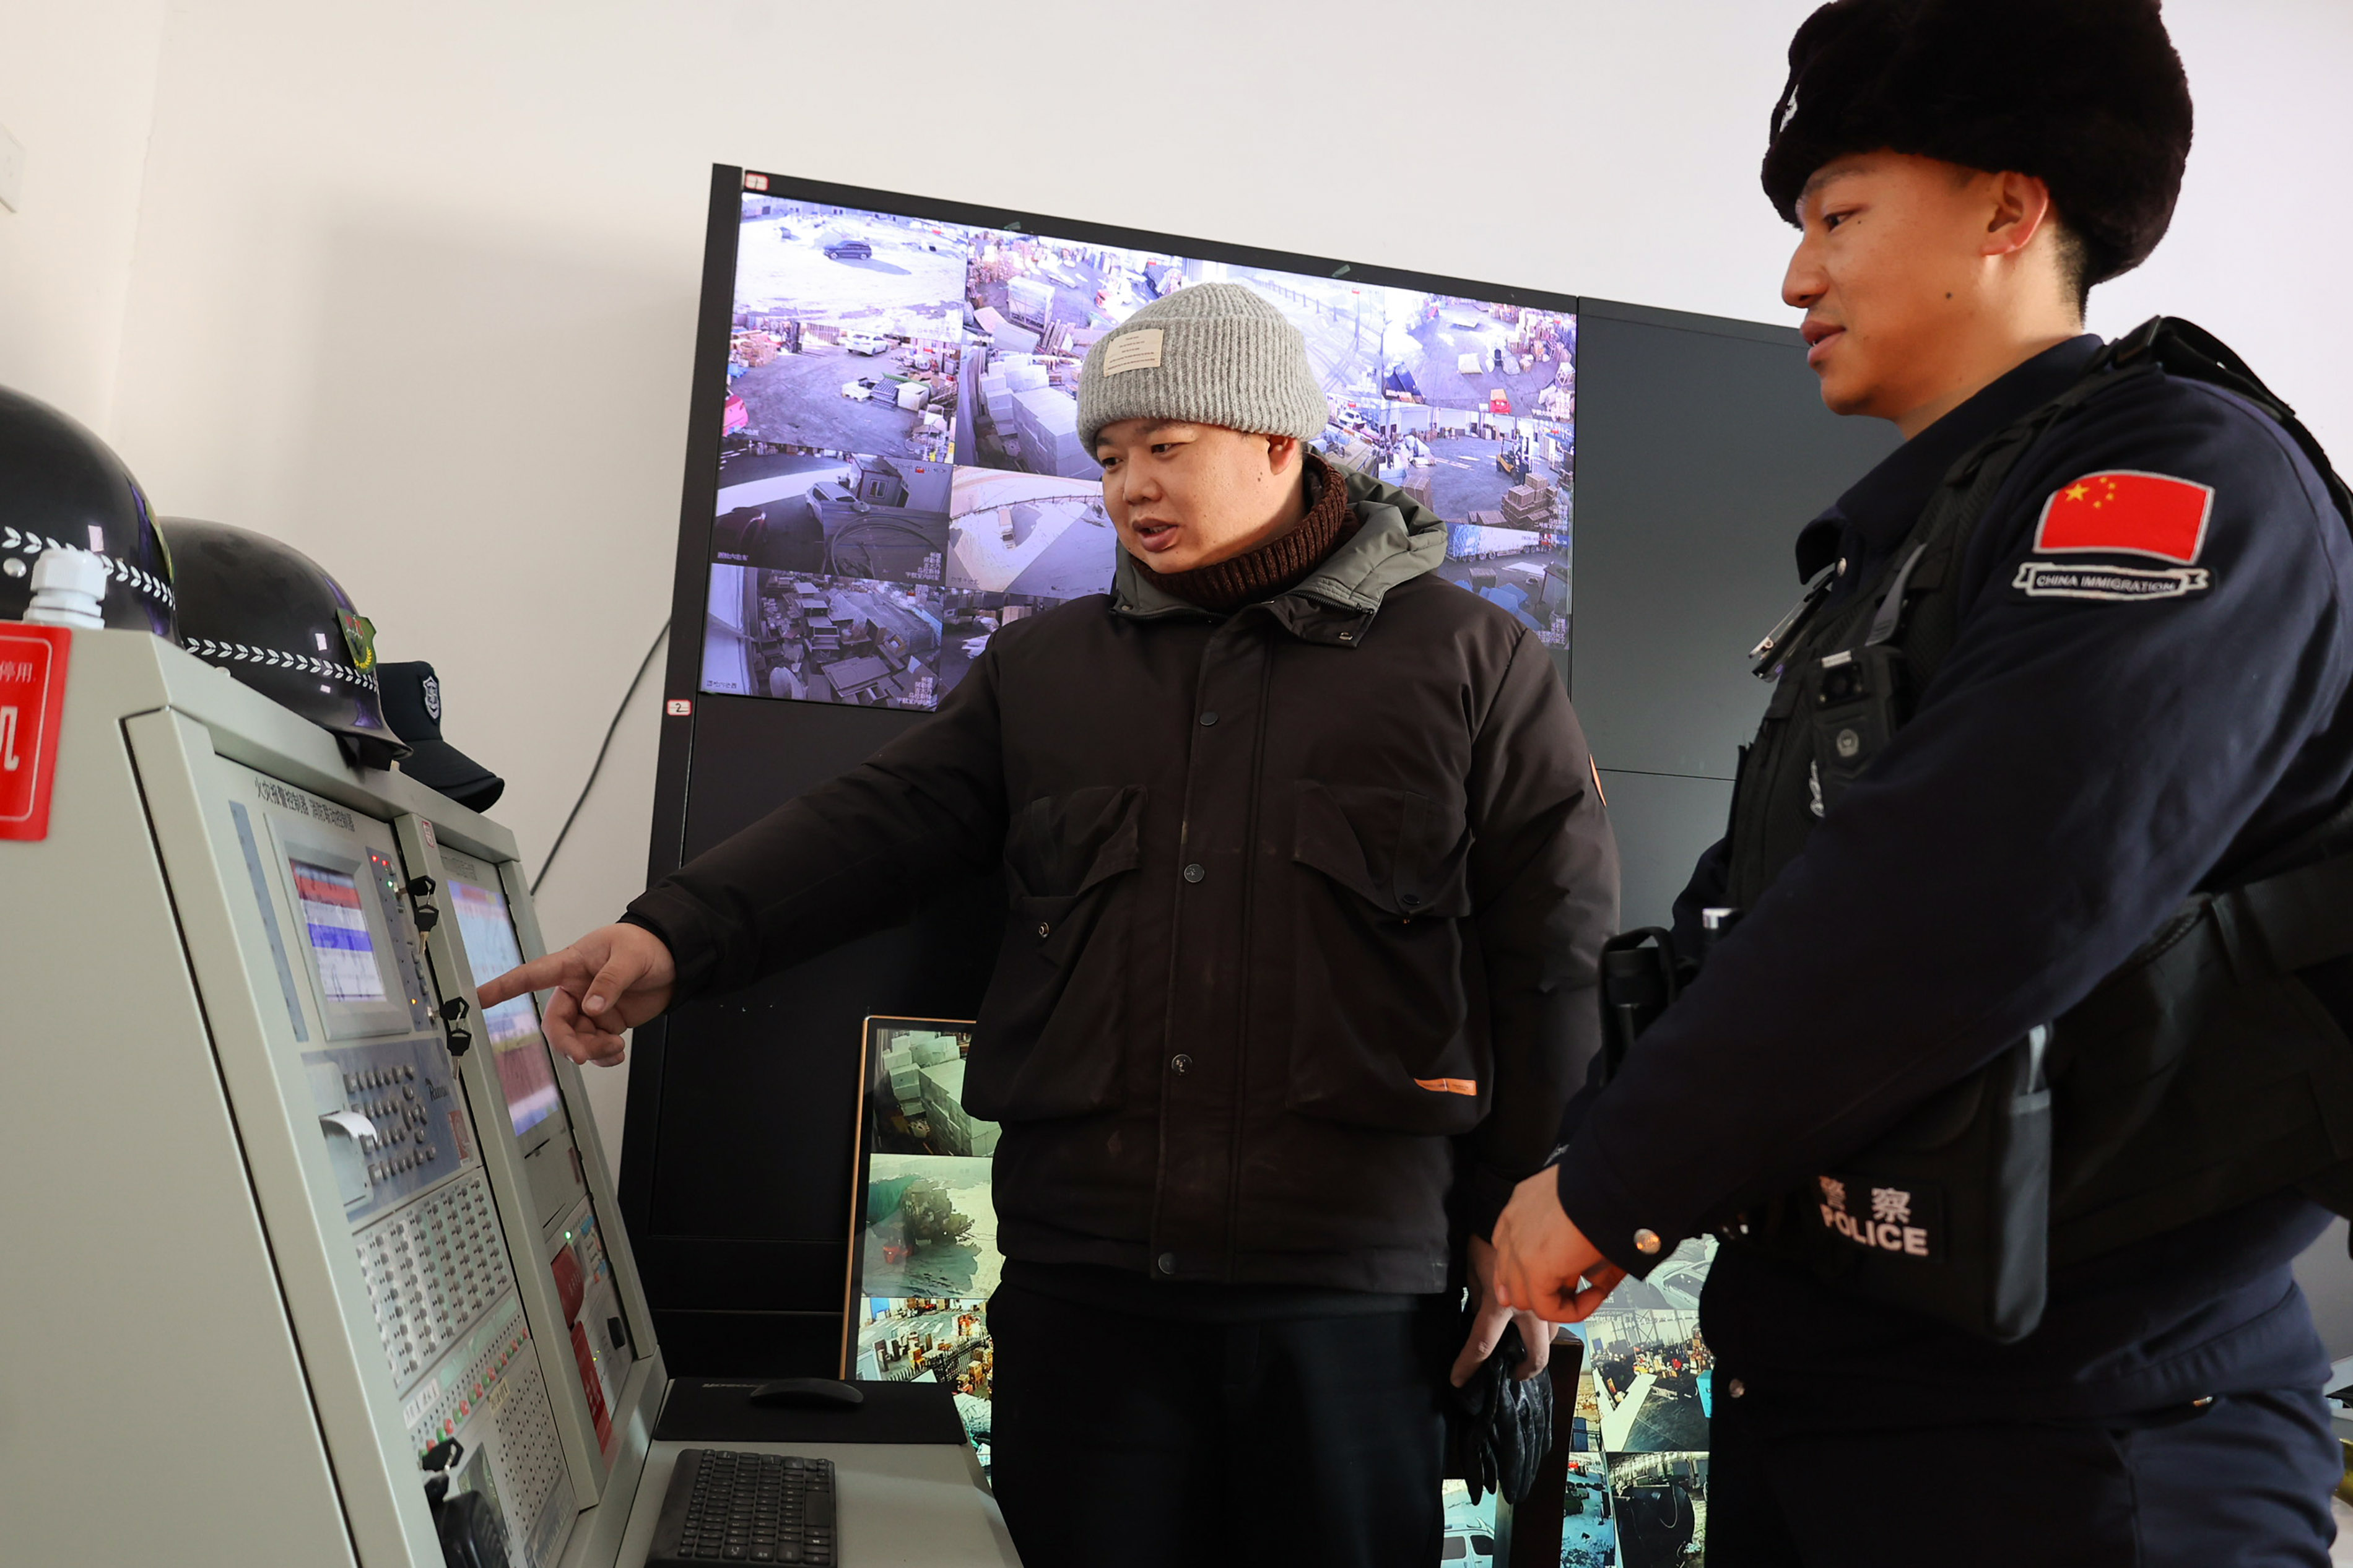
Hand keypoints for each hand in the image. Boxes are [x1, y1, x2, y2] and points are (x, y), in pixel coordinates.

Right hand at [477, 921, 677, 1067]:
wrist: (675, 958)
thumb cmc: (646, 945)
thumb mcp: (629, 957)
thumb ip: (610, 982)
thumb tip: (593, 1008)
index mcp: (572, 964)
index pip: (531, 975)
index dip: (503, 987)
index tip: (478, 998)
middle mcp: (576, 989)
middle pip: (555, 1023)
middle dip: (566, 1043)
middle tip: (582, 1055)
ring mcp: (591, 1008)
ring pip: (575, 1040)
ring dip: (591, 1051)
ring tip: (615, 1047)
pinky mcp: (606, 1023)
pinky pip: (595, 1046)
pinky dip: (603, 1056)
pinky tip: (616, 1053)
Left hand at [1451, 1234, 1552, 1386]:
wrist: (1505, 1206)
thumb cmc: (1483, 1236)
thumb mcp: (1472, 1271)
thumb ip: (1477, 1298)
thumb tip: (1479, 1317)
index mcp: (1499, 1303)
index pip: (1482, 1344)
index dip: (1468, 1366)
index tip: (1458, 1381)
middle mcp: (1529, 1308)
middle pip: (1536, 1355)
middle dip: (1526, 1371)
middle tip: (1513, 1373)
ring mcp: (1547, 1300)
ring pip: (1552, 1336)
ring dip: (1539, 1346)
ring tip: (1526, 1348)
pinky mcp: (1558, 1289)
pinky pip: (1558, 1314)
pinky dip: (1549, 1323)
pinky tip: (1538, 1322)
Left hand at [1491, 1165, 1626, 1321]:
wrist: (1610, 1179)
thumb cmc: (1605, 1188)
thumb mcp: (1584, 1213)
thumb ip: (1578, 1244)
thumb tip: (1594, 1279)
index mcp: (1521, 1205)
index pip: (1507, 1250)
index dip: (1526, 1273)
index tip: (1551, 1282)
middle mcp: (1513, 1224)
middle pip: (1509, 1277)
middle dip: (1541, 1290)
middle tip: (1577, 1288)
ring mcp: (1518, 1246)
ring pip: (1523, 1297)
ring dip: (1556, 1302)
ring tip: (1590, 1292)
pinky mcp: (1534, 1267)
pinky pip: (1546, 1308)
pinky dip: (1572, 1310)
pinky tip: (1595, 1296)